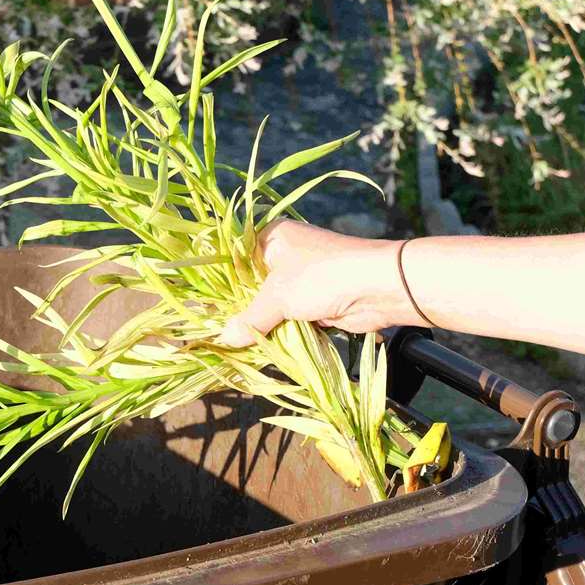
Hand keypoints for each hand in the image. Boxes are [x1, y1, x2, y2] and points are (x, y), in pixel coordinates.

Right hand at [216, 220, 419, 347]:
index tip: (204, 308)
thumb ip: (250, 319)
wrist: (380, 287)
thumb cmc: (323, 277)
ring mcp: (302, 279)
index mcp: (271, 238)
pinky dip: (280, 331)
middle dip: (240, 310)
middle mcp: (285, 255)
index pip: (234, 260)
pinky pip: (289, 318)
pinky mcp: (316, 301)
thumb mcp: (278, 296)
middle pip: (251, 286)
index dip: (220, 285)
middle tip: (217, 332)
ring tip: (236, 343)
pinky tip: (263, 346)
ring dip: (261, 324)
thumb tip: (225, 338)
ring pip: (270, 305)